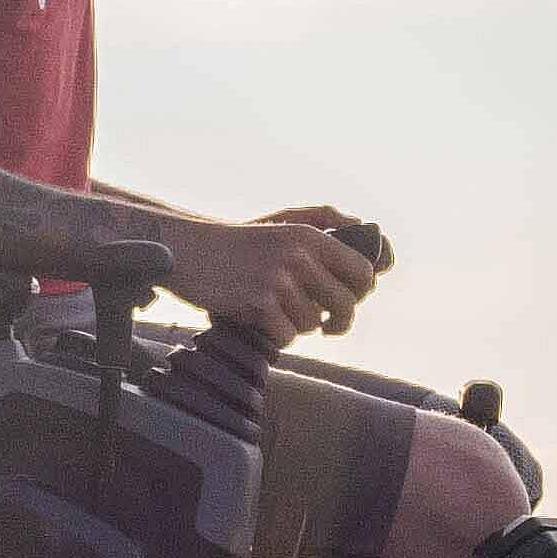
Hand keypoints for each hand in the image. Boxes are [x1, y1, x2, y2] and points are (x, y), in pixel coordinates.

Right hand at [158, 210, 384, 338]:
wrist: (189, 249)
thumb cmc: (241, 241)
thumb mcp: (285, 221)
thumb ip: (327, 221)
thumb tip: (367, 231)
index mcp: (311, 235)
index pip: (363, 271)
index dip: (360, 292)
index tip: (348, 299)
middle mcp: (299, 255)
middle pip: (346, 304)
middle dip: (340, 321)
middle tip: (330, 325)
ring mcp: (279, 279)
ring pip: (313, 323)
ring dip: (298, 324)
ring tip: (278, 311)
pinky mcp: (258, 302)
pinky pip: (287, 336)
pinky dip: (276, 335)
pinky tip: (262, 319)